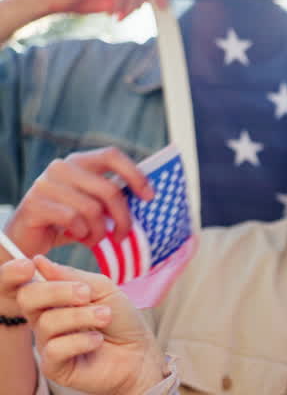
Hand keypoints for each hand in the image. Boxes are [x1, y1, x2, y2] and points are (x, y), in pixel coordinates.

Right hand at [5, 147, 153, 258]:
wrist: (28, 237)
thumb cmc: (69, 222)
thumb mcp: (94, 205)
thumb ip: (113, 198)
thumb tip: (150, 198)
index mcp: (79, 162)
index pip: (112, 155)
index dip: (135, 175)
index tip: (150, 197)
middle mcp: (61, 167)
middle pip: (109, 189)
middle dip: (123, 218)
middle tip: (122, 236)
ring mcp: (45, 184)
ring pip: (92, 209)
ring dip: (99, 232)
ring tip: (95, 239)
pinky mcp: (35, 204)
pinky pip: (73, 220)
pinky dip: (82, 234)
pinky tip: (78, 237)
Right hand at [14, 256, 164, 394]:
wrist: (141, 354)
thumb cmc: (121, 320)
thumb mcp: (104, 290)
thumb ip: (73, 276)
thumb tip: (39, 261)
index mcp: (51, 298)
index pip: (22, 283)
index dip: (14, 273)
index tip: (29, 265)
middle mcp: (43, 319)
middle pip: (27, 298)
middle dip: (57, 291)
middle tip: (87, 293)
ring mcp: (46, 343)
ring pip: (48, 322)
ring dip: (83, 317)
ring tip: (106, 317)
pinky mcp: (54, 366)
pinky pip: (55, 349)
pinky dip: (81, 341)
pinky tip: (97, 341)